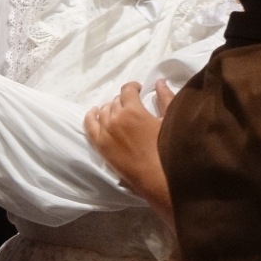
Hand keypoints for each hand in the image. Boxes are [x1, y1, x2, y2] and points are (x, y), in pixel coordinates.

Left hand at [85, 80, 174, 222]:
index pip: (127, 90)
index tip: (140, 91)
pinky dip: (91, 116)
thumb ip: (165, 98)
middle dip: (125, 100)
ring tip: (119, 113)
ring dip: (111, 108)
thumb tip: (159, 82)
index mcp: (133, 109)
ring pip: (103, 111)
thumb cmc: (168, 149)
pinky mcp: (100, 146)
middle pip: (116, 101)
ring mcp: (105, 132)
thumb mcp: (170, 120)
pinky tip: (95, 113)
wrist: (157, 178)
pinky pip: (89, 125)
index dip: (134, 87)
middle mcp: (116, 118)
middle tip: (133, 107)